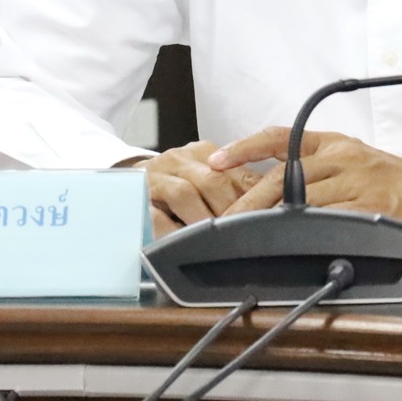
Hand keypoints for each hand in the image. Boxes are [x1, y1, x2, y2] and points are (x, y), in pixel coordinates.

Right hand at [125, 140, 272, 236]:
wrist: (124, 183)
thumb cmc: (175, 185)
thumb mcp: (206, 179)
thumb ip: (236, 188)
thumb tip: (277, 206)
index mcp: (204, 153)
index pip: (236, 171)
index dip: (256, 195)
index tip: (272, 217)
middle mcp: (180, 160)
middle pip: (213, 181)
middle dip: (233, 210)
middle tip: (249, 235)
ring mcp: (156, 177)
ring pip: (185, 194)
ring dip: (204, 221)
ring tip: (219, 243)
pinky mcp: (137, 198)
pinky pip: (156, 216)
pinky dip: (172, 232)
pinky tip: (185, 247)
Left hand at [208, 127, 401, 234]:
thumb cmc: (387, 177)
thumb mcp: (348, 156)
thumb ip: (311, 164)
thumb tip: (264, 184)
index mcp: (332, 143)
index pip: (281, 137)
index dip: (245, 146)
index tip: (216, 159)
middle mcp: (341, 158)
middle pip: (284, 176)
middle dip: (249, 200)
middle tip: (225, 219)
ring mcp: (356, 183)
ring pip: (303, 200)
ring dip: (271, 220)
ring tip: (246, 236)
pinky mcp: (370, 209)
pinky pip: (330, 220)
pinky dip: (306, 232)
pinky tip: (289, 243)